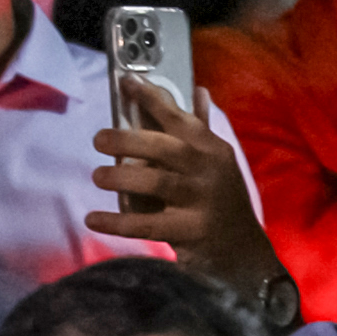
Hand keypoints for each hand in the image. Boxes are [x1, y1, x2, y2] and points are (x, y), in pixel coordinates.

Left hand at [90, 76, 286, 295]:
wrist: (243, 253)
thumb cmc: (221, 201)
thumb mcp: (217, 163)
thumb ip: (201, 129)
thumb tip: (199, 91)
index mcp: (214, 149)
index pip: (181, 118)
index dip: (153, 99)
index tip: (127, 82)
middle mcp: (210, 171)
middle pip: (166, 148)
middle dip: (129, 140)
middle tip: (98, 139)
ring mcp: (202, 201)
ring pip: (156, 183)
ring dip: (122, 178)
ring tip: (98, 176)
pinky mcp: (191, 231)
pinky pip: (148, 224)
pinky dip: (117, 223)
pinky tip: (93, 218)